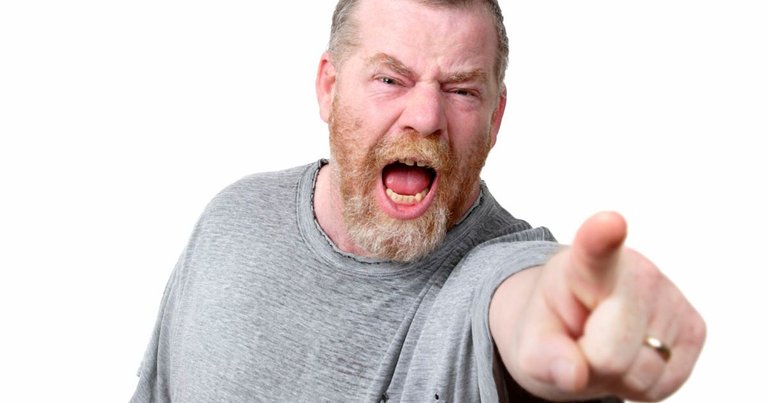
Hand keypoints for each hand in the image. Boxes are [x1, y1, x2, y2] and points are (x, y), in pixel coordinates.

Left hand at [490, 212, 705, 400]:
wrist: (578, 326)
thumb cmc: (553, 329)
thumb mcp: (530, 346)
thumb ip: (543, 358)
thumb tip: (574, 374)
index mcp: (583, 265)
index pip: (594, 251)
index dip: (601, 238)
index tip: (609, 222)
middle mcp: (636, 272)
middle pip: (612, 354)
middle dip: (593, 366)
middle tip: (582, 346)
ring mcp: (671, 297)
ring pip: (644, 374)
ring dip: (621, 377)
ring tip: (606, 348)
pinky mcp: (695, 328)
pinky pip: (667, 383)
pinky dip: (645, 384)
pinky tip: (632, 355)